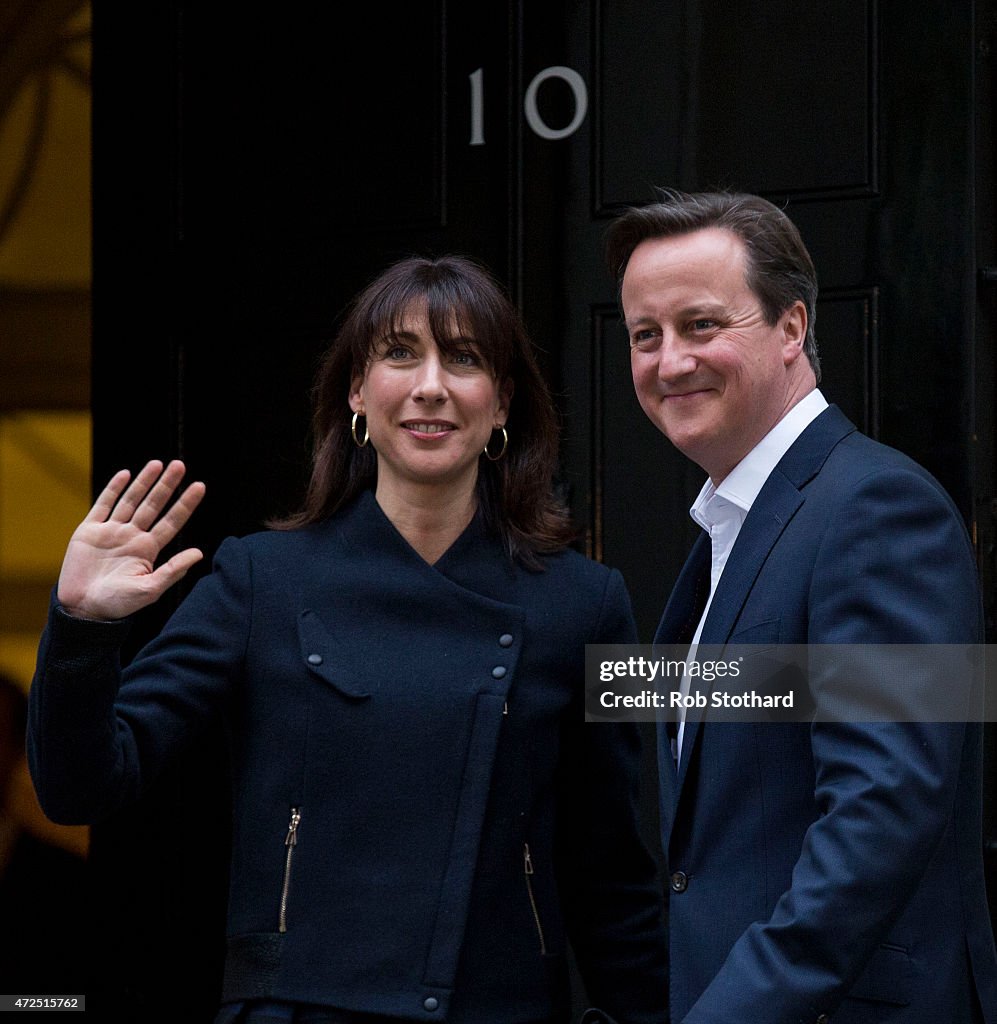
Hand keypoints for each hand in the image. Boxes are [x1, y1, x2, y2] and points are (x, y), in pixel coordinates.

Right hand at [57, 460, 206, 620]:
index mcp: (148, 549)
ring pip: (131, 500)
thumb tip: (199, 553)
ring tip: (158, 464)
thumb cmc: (117, 605)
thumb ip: (173, 570)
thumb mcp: (150, 589)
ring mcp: (111, 531)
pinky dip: (114, 489)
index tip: (200, 486)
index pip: (172, 521)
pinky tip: (126, 474)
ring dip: (144, 482)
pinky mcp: (89, 531)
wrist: (83, 610)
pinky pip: (103, 505)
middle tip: (180, 465)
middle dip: (167, 485)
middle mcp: (132, 536)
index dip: (185, 504)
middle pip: (153, 505)